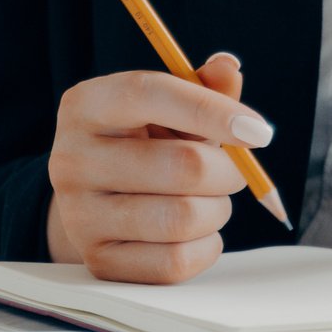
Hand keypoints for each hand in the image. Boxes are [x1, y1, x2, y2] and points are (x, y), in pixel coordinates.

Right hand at [44, 52, 270, 282]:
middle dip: (228, 170)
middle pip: (183, 165)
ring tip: (210, 199)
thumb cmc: (140, 142)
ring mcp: (79, 214)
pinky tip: (196, 232)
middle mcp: (72, 158)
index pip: (149, 93)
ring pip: (183, 218)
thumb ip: (201, 87)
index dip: (211, 109)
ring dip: (217, 210)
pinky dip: (204, 247)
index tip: (259, 130)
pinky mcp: (98, 260)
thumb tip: (228, 69)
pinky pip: (175, 262)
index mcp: (87, 105)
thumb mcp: (164, 107)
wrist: (94, 200)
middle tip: (234, 170)